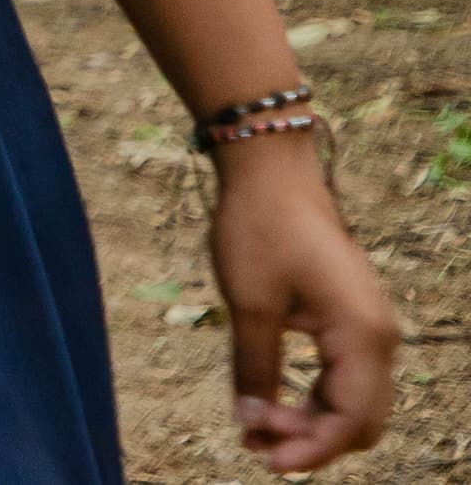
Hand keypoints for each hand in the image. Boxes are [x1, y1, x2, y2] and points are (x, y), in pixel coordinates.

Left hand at [211, 134, 397, 471]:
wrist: (271, 172)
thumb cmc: (259, 228)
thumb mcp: (249, 303)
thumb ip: (255, 367)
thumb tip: (251, 420)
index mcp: (363, 335)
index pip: (351, 419)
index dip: (312, 448)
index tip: (267, 461)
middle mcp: (378, 337)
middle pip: (360, 419)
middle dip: (311, 439)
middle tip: (253, 441)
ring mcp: (369, 329)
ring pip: (353, 401)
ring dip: (311, 421)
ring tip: (254, 426)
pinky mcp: (351, 320)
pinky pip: (343, 377)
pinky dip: (313, 398)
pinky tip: (271, 402)